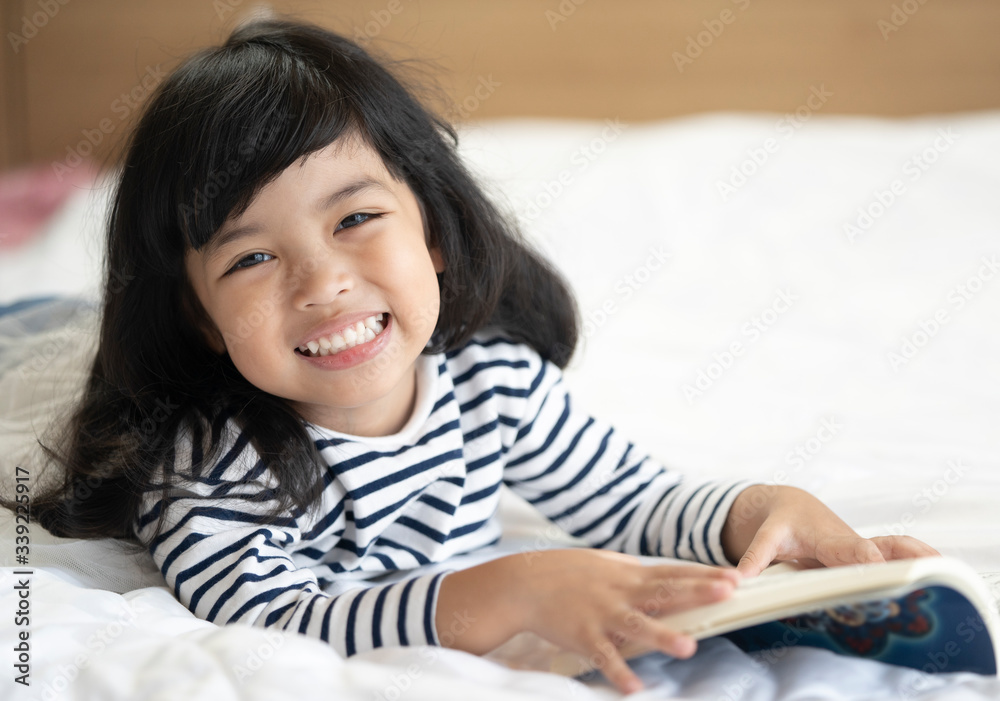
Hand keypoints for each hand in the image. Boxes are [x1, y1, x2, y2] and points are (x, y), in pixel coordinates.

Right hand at [436, 548, 739, 693]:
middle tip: (727, 593)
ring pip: (636, 625)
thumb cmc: (566, 573)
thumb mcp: (603, 563)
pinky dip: (617, 672)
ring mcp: (601, 614)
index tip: (733, 576)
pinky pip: (603, 656)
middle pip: (664, 592)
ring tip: (688, 646)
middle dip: (696, 592)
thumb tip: (659, 572)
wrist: (524, 583)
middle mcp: (619, 592)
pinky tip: (634, 688)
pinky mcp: (582, 636)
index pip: (672, 573)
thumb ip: (632, 570)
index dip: (702, 575)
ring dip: (662, 636)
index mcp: (628, 574)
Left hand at [721, 485, 940, 577]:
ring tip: (945, 570)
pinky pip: (898, 553)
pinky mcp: (868, 554)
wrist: (791, 505)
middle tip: (922, 572)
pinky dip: (919, 559)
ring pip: (895, 547)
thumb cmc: (780, 523)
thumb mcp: (765, 537)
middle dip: (900, 560)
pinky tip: (942, 569)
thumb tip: (738, 579)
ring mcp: (862, 548)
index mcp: (826, 538)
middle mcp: (850, 542)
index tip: (876, 567)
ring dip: (918, 556)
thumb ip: (755, 557)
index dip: (862, 559)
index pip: (849, 550)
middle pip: (879, 549)